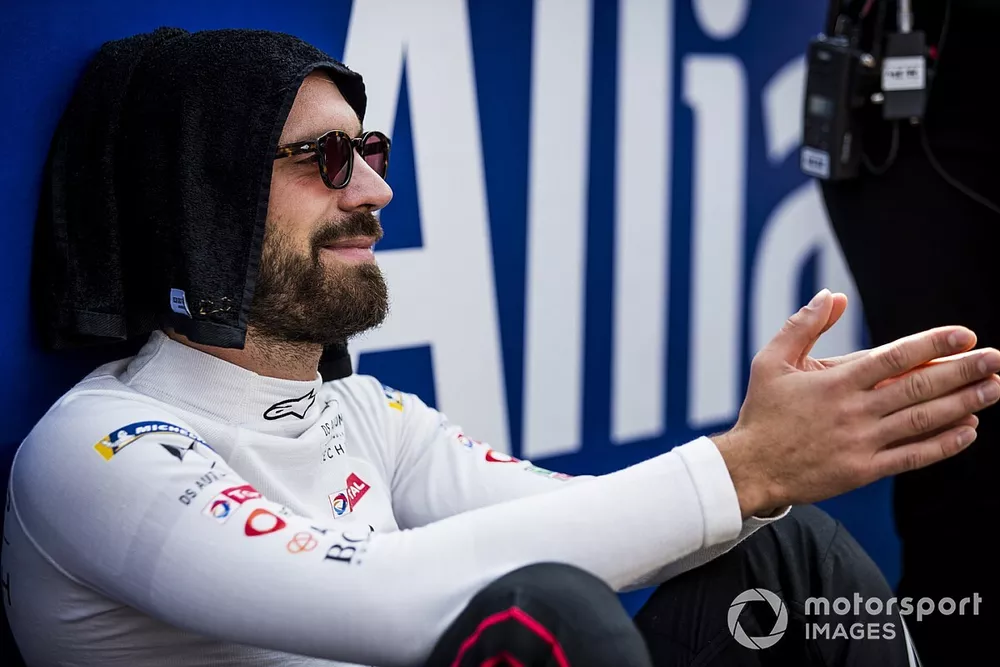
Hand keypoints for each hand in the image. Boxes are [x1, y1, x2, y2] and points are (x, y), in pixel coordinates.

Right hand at [713, 289, 999, 518]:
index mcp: (834, 382)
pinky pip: (912, 456)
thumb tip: (832, 296)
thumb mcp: (771, 361)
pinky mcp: (864, 470)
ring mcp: (861, 442)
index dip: (932, 345)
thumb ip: (802, 326)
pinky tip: (969, 430)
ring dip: (964, 403)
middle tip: (995, 359)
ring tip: (994, 388)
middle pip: (918, 388)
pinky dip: (944, 444)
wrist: (750, 468)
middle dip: (962, 371)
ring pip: (922, 420)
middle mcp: (853, 411)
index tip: (964, 335)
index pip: (893, 357)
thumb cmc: (762, 411)